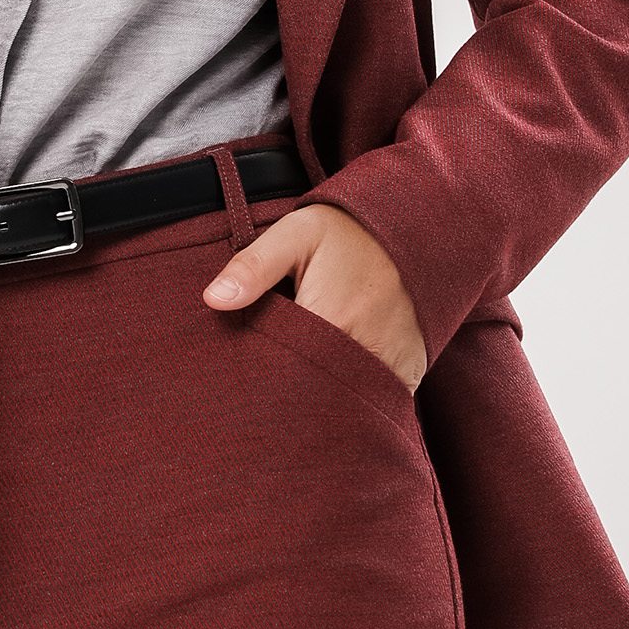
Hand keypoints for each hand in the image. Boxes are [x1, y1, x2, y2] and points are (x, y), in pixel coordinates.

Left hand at [204, 203, 427, 390]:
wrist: (417, 228)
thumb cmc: (350, 231)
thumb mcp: (296, 234)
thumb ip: (253, 267)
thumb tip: (212, 299)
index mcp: (330, 319)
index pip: (280, 369)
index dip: (261, 372)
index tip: (250, 369)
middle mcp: (364, 351)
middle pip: (311, 391)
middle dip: (288, 391)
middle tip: (272, 378)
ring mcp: (390, 366)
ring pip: (343, 400)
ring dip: (321, 395)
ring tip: (303, 378)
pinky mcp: (407, 372)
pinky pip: (374, 399)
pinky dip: (354, 395)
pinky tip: (335, 381)